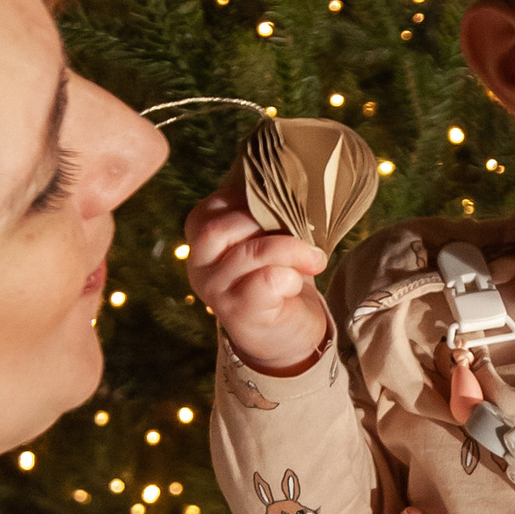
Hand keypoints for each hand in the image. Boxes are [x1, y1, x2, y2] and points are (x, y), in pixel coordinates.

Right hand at [186, 184, 329, 373]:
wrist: (287, 335)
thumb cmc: (279, 276)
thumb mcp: (268, 237)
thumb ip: (268, 212)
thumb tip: (295, 179)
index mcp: (202, 238)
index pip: (212, 207)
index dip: (250, 201)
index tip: (282, 208)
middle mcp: (200, 264)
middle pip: (219, 229)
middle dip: (266, 223)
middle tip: (302, 232)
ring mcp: (215, 291)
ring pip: (246, 253)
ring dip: (289, 249)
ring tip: (314, 258)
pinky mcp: (238, 313)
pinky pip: (264, 282)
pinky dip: (288, 276)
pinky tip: (296, 282)